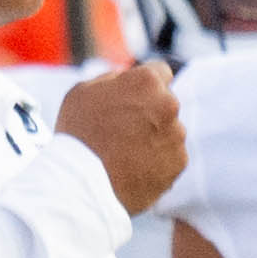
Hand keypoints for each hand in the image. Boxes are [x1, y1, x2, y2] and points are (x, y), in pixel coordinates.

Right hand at [52, 55, 185, 214]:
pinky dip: (157, 162)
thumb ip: (113, 80)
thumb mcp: (84, 92)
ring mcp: (177, 136)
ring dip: (155, 138)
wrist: (82, 185)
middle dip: (150, 112)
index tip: (134, 97)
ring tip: (125, 154)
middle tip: (123, 130)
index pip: (161, 72)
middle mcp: (169, 105)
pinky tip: (134, 169)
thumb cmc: (77, 135)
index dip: (145, 85)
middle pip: (166, 103)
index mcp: (147, 82)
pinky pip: (171, 158)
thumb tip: (128, 77)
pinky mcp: (179, 164)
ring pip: (170, 131)